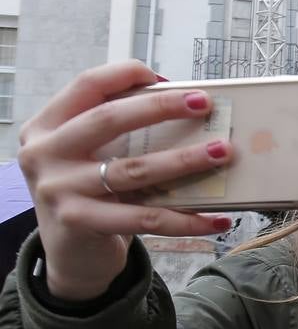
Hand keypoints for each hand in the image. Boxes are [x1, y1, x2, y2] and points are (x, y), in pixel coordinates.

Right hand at [17, 61, 233, 299]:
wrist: (70, 254)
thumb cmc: (92, 192)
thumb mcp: (89, 155)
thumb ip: (117, 129)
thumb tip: (182, 102)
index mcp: (47, 126)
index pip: (86, 85)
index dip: (125, 74)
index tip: (167, 79)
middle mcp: (44, 153)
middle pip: (108, 119)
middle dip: (161, 108)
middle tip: (204, 104)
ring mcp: (58, 189)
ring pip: (134, 169)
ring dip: (184, 159)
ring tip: (222, 153)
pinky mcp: (80, 223)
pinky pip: (146, 218)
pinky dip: (187, 220)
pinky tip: (218, 219)